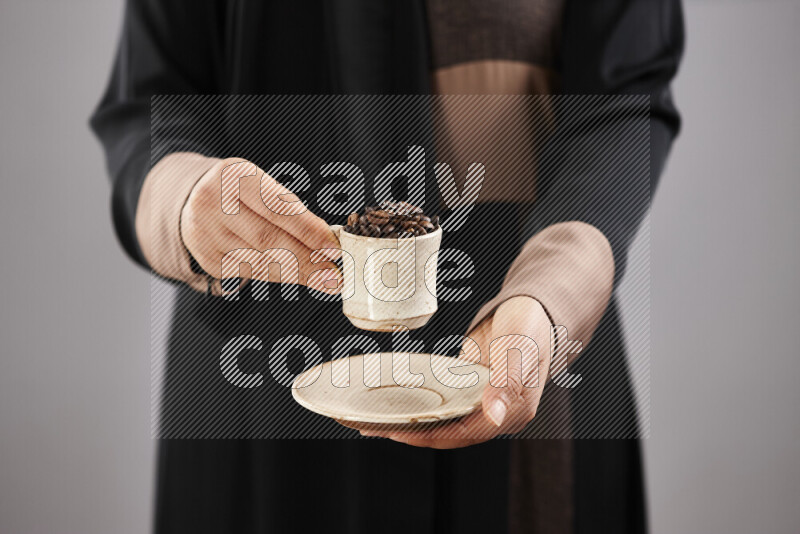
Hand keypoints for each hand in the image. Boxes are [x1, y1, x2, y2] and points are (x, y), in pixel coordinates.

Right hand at [180, 157, 340, 291]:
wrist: (193, 203)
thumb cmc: (241, 194)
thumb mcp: (261, 185)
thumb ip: (291, 209)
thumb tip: (329, 241)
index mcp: (234, 175)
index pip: (277, 207)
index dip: (308, 230)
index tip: (334, 248)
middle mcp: (214, 203)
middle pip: (268, 238)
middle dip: (307, 259)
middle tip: (335, 274)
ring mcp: (206, 234)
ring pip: (261, 260)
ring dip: (298, 274)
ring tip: (326, 280)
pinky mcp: (207, 259)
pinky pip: (251, 272)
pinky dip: (280, 276)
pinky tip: (300, 277)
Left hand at [360, 297, 552, 447]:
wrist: (532, 308)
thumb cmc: (531, 326)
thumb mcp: (521, 349)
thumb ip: (508, 382)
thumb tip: (495, 413)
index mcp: (511, 412)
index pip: (465, 433)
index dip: (431, 435)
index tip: (399, 432)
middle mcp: (493, 413)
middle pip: (447, 431)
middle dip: (410, 432)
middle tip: (371, 426)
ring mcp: (479, 401)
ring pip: (440, 419)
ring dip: (408, 421)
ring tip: (371, 420)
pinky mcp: (467, 390)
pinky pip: (439, 402)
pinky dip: (417, 404)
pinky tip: (392, 402)